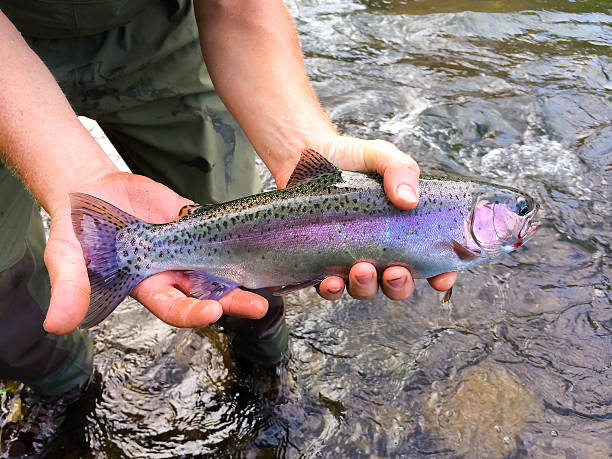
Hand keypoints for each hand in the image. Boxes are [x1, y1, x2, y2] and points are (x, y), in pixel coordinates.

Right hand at [43, 172, 267, 334]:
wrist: (88, 192)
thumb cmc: (75, 231)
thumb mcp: (67, 259)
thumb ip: (69, 288)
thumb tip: (57, 326)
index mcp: (145, 287)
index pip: (173, 307)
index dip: (191, 312)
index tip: (211, 312)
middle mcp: (170, 273)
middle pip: (205, 293)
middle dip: (231, 301)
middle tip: (258, 306)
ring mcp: (185, 248)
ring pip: (218, 266)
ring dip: (242, 275)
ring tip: (269, 281)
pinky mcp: (193, 223)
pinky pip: (218, 233)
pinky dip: (237, 239)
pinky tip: (260, 242)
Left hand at [315, 135, 456, 300]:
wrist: (305, 154)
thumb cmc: (347, 157)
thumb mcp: (380, 155)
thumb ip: (400, 169)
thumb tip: (409, 200)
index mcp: (401, 228)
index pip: (429, 259)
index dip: (440, 273)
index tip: (441, 278)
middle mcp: (378, 249)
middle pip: (397, 282)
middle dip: (399, 285)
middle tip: (395, 272)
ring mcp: (349, 259)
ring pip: (365, 289)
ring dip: (367, 287)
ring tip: (361, 270)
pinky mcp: (320, 262)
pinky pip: (330, 287)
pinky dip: (333, 290)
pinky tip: (332, 281)